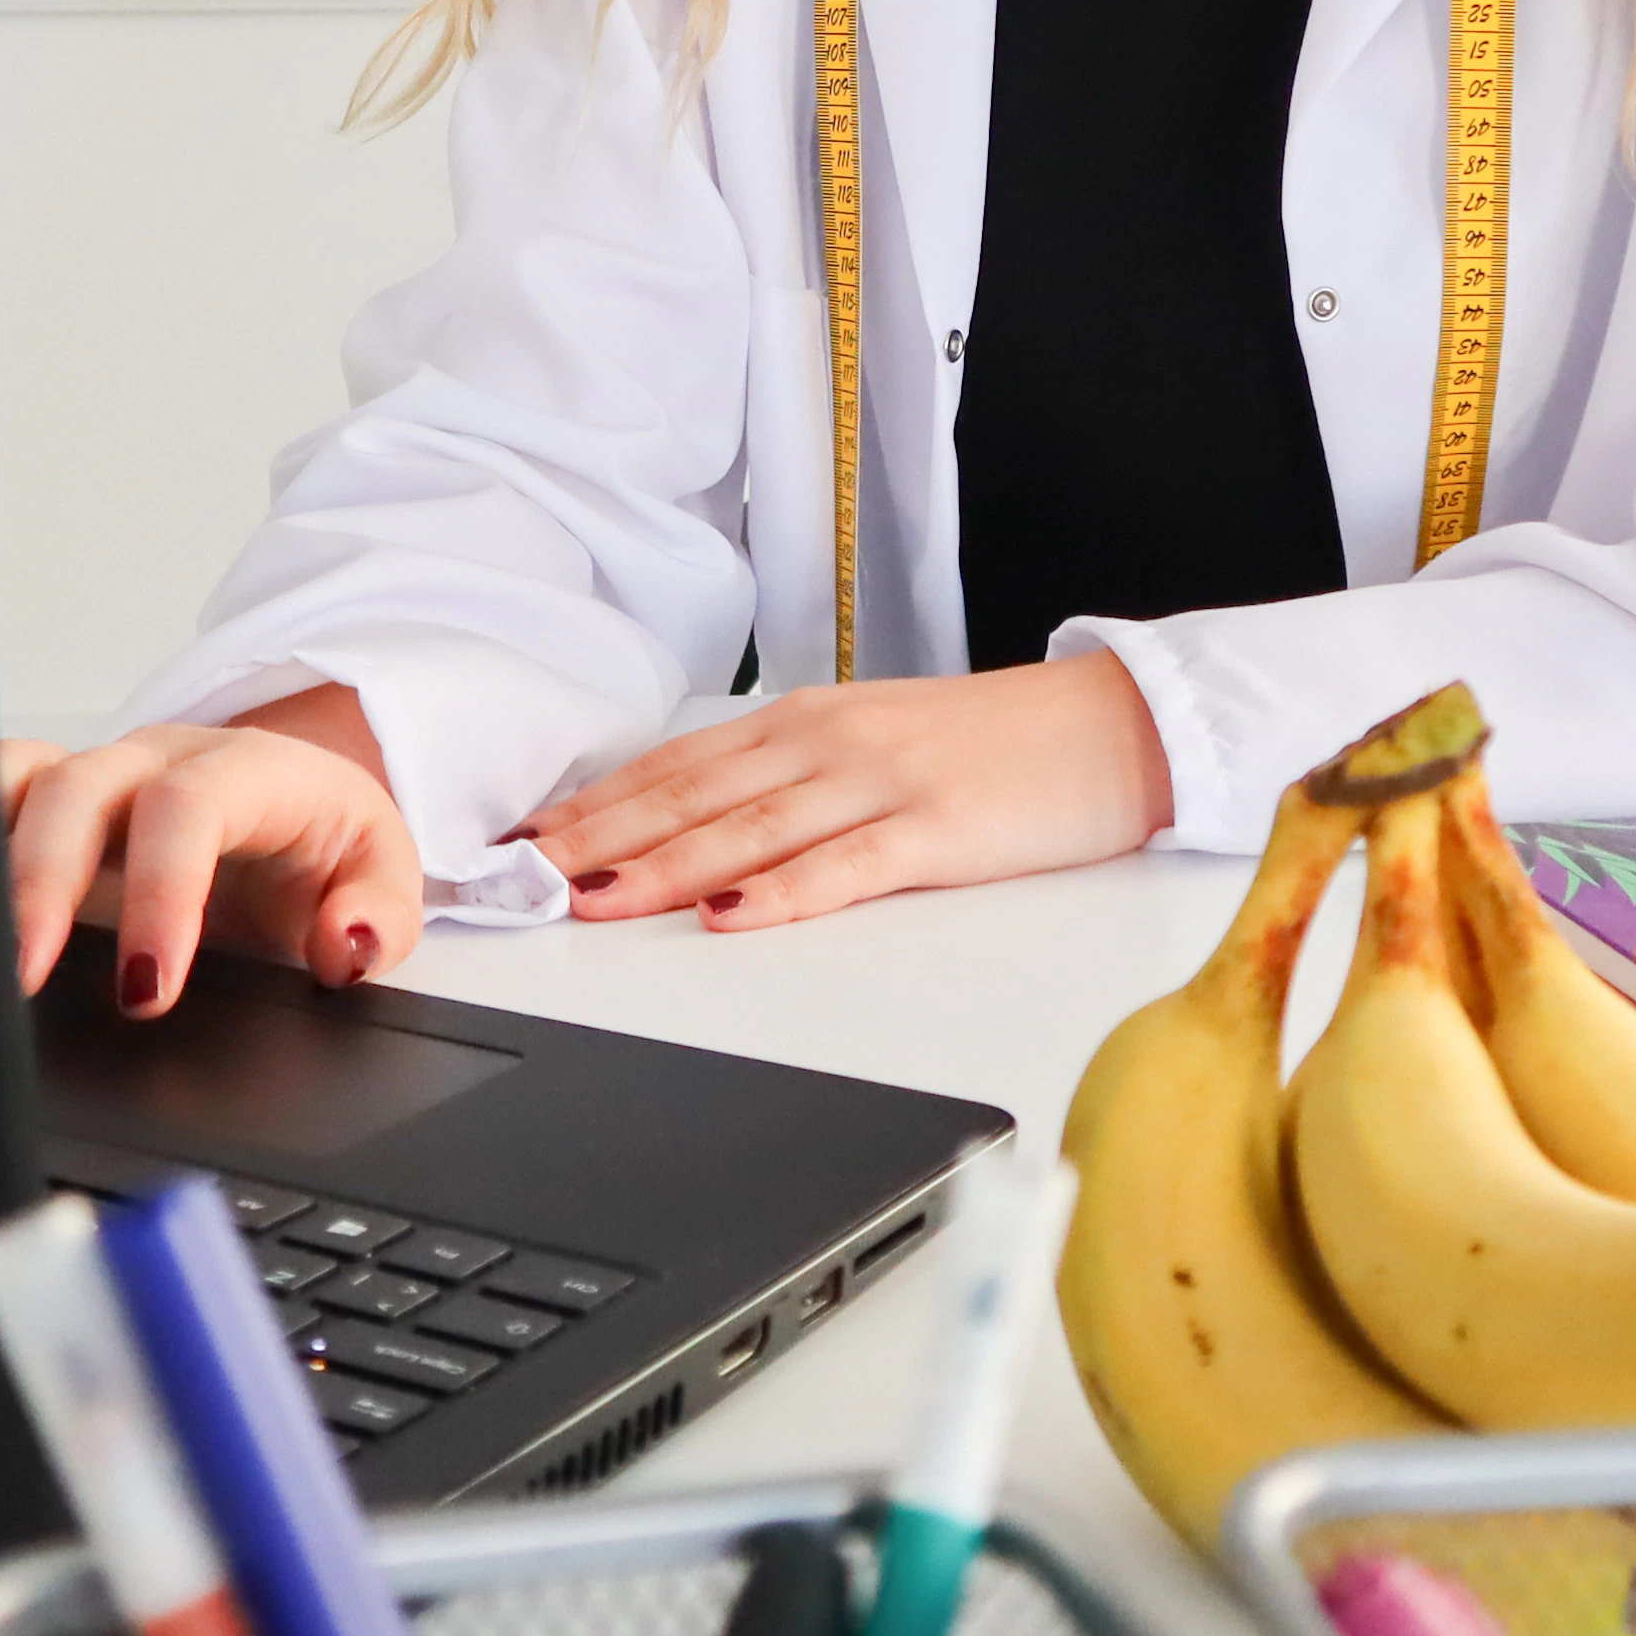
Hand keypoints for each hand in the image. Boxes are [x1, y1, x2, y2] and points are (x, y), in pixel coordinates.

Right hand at [0, 684, 424, 1017]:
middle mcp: (160, 760)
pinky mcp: (56, 801)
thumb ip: (382, 916)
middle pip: (81, 787)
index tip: (147, 988)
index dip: (160, 891)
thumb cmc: (327, 844)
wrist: (295, 808)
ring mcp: (101, 775)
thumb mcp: (385, 878)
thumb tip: (346, 944)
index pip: (189, 807)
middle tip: (26, 978)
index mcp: (248, 770)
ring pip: (21, 781)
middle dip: (44, 883)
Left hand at [522, 654, 1174, 930]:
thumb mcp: (873, 740)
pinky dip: (783, 893)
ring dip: (663, 869)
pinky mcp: (938, 831)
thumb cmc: (993, 744)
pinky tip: (731, 917)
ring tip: (593, 901)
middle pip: (693, 795)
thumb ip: (788, 775)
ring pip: (750, 829)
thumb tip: (696, 824)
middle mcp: (829, 740)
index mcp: (807, 719)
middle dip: (601, 840)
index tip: (527, 840)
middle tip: (523, 877)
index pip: (676, 764)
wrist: (1113, 727)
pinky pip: (847, 866)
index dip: (596, 804)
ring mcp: (881, 783)